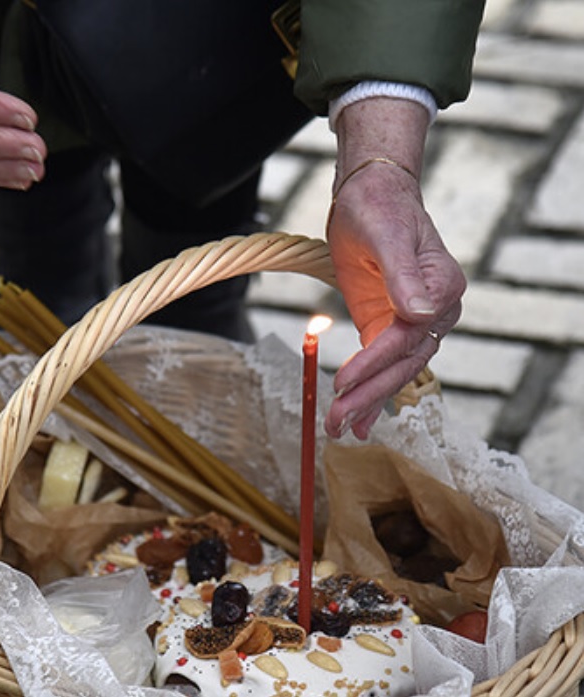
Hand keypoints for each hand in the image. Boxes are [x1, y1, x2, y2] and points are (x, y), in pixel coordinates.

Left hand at [325, 98, 465, 439]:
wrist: (370, 195)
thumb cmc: (379, 207)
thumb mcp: (386, 234)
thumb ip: (403, 274)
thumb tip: (423, 314)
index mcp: (441, 288)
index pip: (408, 336)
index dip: (375, 361)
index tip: (343, 381)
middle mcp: (435, 310)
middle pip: (403, 363)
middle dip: (369, 394)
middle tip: (337, 422)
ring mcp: (413, 321)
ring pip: (394, 371)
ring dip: (368, 402)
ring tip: (341, 430)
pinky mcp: (389, 324)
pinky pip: (383, 364)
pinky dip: (371, 391)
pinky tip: (358, 419)